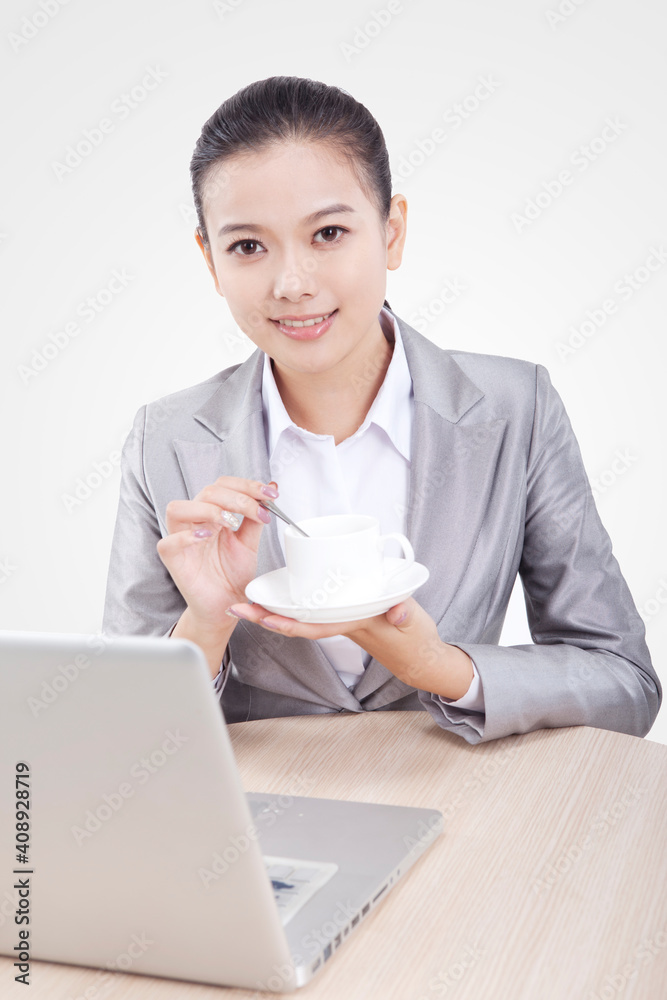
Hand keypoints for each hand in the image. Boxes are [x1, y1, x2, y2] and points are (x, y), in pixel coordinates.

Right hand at [156, 477, 278, 628]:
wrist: (227, 606)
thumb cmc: (233, 575)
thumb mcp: (250, 542)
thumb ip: (255, 517)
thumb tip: (270, 487)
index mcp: (212, 514)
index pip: (223, 486)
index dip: (246, 485)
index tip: (270, 493)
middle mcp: (195, 522)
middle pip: (206, 492)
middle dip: (237, 497)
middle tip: (257, 511)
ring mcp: (181, 539)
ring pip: (178, 508)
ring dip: (209, 509)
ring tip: (231, 523)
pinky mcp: (172, 559)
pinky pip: (168, 541)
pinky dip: (186, 536)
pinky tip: (207, 536)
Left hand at [226, 596, 474, 698]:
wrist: (418, 655)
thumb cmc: (414, 639)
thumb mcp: (414, 624)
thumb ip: (405, 616)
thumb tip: (397, 612)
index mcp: (352, 623)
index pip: (313, 625)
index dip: (287, 622)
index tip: (263, 616)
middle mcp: (339, 622)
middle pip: (296, 621)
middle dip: (266, 616)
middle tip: (235, 606)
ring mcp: (339, 619)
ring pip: (300, 615)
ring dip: (273, 609)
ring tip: (245, 600)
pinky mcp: (344, 613)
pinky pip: (312, 610)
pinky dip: (294, 604)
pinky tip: (280, 594)